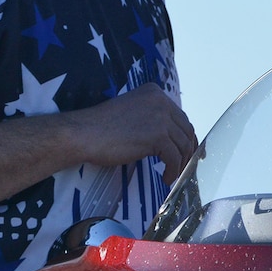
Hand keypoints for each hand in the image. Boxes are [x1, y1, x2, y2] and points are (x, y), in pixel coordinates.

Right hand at [62, 86, 197, 178]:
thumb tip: (170, 137)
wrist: (84, 134)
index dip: (185, 137)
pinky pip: (174, 158)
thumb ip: (151, 118)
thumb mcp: (132, 113)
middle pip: (186, 129)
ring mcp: (160, 117)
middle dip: (187, 150)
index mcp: (154, 92)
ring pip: (183, 145)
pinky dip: (173, 171)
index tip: (184, 152)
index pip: (180, 116)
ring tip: (172, 175)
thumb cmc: (101, 127)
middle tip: (183, 166)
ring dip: (180, 163)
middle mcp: (161, 101)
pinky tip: (165, 178)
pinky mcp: (157, 136)